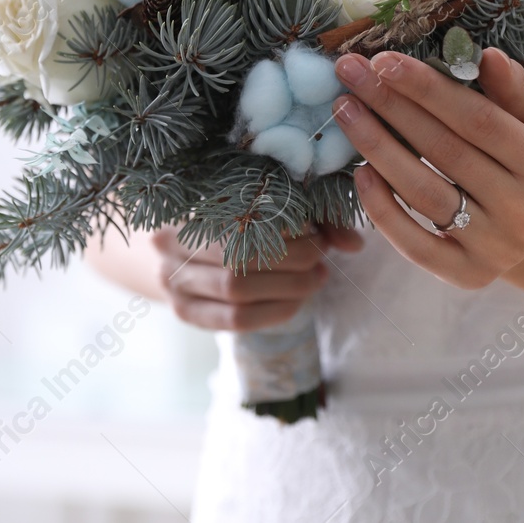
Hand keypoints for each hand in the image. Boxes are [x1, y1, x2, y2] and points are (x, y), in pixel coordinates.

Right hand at [150, 223, 362, 330]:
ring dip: (287, 289)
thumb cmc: (219, 219)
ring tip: (315, 278)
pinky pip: (234, 321)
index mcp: (185, 205)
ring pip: (237, 293)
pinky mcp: (185, 312)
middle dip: (291, 262)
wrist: (169, 248)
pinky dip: (272, 313)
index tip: (314, 229)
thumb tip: (354, 244)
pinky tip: (294, 302)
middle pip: (238, 261)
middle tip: (321, 257)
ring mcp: (173, 282)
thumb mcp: (252, 203)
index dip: (282, 228)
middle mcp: (169, 244)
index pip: (238, 218)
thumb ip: (303, 216)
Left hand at [331, 45, 523, 289]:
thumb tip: (488, 56)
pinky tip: (360, 173)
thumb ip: (513, 91)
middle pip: (445, 151)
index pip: (478, 119)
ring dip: (377, 148)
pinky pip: (416, 245)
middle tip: (349, 74)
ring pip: (425, 194)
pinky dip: (383, 209)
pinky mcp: (468, 276)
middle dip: (391, 107)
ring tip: (345, 112)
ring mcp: (497, 248)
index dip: (428, 88)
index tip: (382, 60)